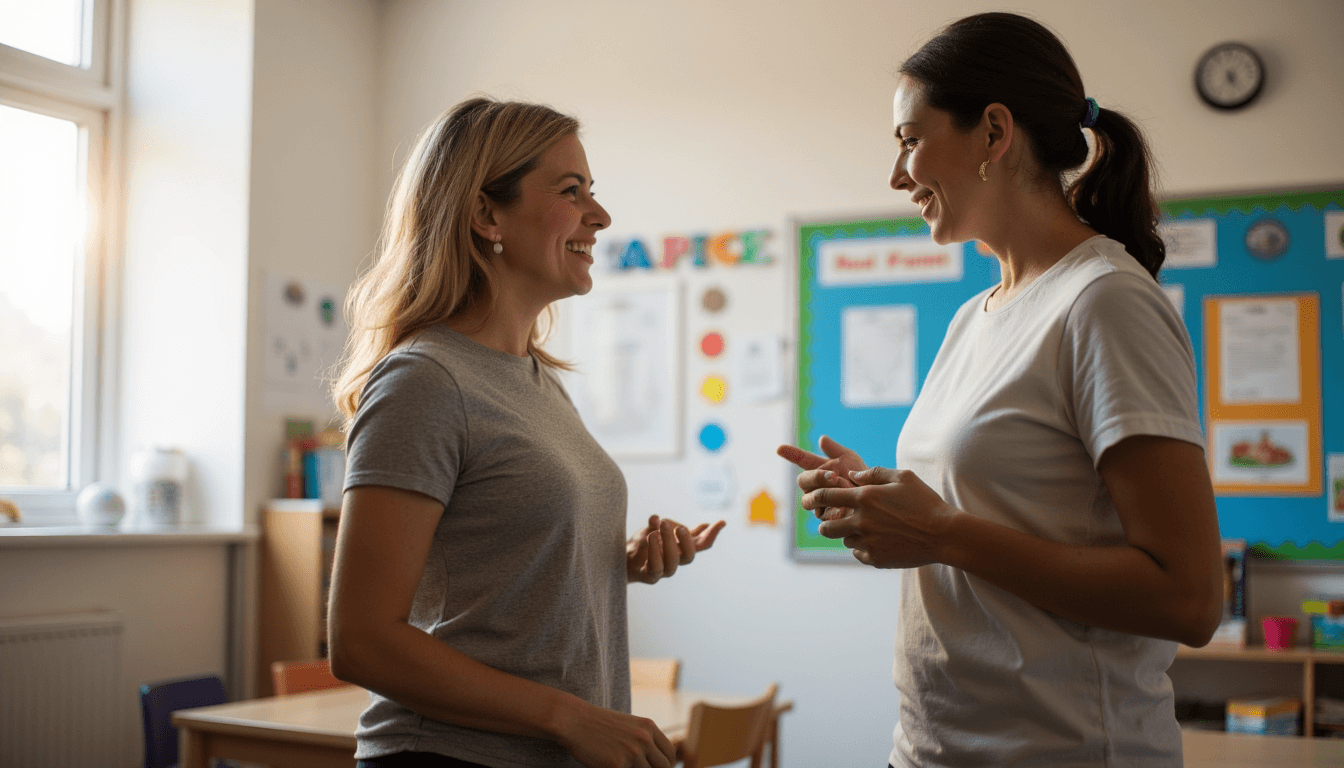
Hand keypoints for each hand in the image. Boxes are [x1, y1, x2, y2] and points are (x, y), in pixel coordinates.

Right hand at [554, 699, 676, 767]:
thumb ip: (644, 739)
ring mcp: (632, 753)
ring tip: (621, 763)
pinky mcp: (618, 765)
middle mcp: (644, 739)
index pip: (669, 753)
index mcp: (648, 727)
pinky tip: (609, 764)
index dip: (667, 765)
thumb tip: (656, 761)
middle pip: (664, 767)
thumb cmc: (598, 724)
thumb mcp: (628, 725)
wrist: (574, 720)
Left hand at [626, 514, 725, 583]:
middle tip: (678, 527)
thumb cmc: (645, 542)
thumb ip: (672, 526)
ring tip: (657, 530)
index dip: (712, 535)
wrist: (624, 554)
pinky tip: (651, 537)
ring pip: (672, 562)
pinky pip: (655, 568)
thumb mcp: (660, 528)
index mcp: (682, 549)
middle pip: (688, 556)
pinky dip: (654, 552)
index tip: (721, 522)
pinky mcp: (649, 575)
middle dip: (685, 541)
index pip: (701, 544)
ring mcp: (664, 570)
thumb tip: (692, 525)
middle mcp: (676, 561)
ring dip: (668, 544)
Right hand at [776, 435, 867, 520]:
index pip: (802, 460)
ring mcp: (819, 505)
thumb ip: (835, 450)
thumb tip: (822, 439)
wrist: (876, 501)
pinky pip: (823, 515)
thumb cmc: (862, 479)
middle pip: (802, 481)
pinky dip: (835, 508)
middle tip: (834, 476)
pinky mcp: (828, 522)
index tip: (780, 447)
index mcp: (819, 470)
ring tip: (844, 490)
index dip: (791, 454)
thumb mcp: (851, 461)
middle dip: (816, 477)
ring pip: (808, 500)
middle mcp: (815, 488)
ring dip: (825, 493)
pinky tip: (846, 507)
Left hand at [801, 466, 959, 567]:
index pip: (826, 495)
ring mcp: (868, 542)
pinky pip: (858, 554)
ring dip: (848, 534)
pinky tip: (876, 541)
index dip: (814, 496)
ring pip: (843, 540)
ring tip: (863, 529)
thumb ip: (874, 473)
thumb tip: (852, 476)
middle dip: (825, 522)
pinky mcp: (876, 559)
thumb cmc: (925, 502)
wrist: (944, 535)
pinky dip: (862, 548)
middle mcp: (862, 521)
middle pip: (826, 526)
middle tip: (832, 520)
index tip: (811, 498)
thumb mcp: (903, 477)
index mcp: (865, 498)